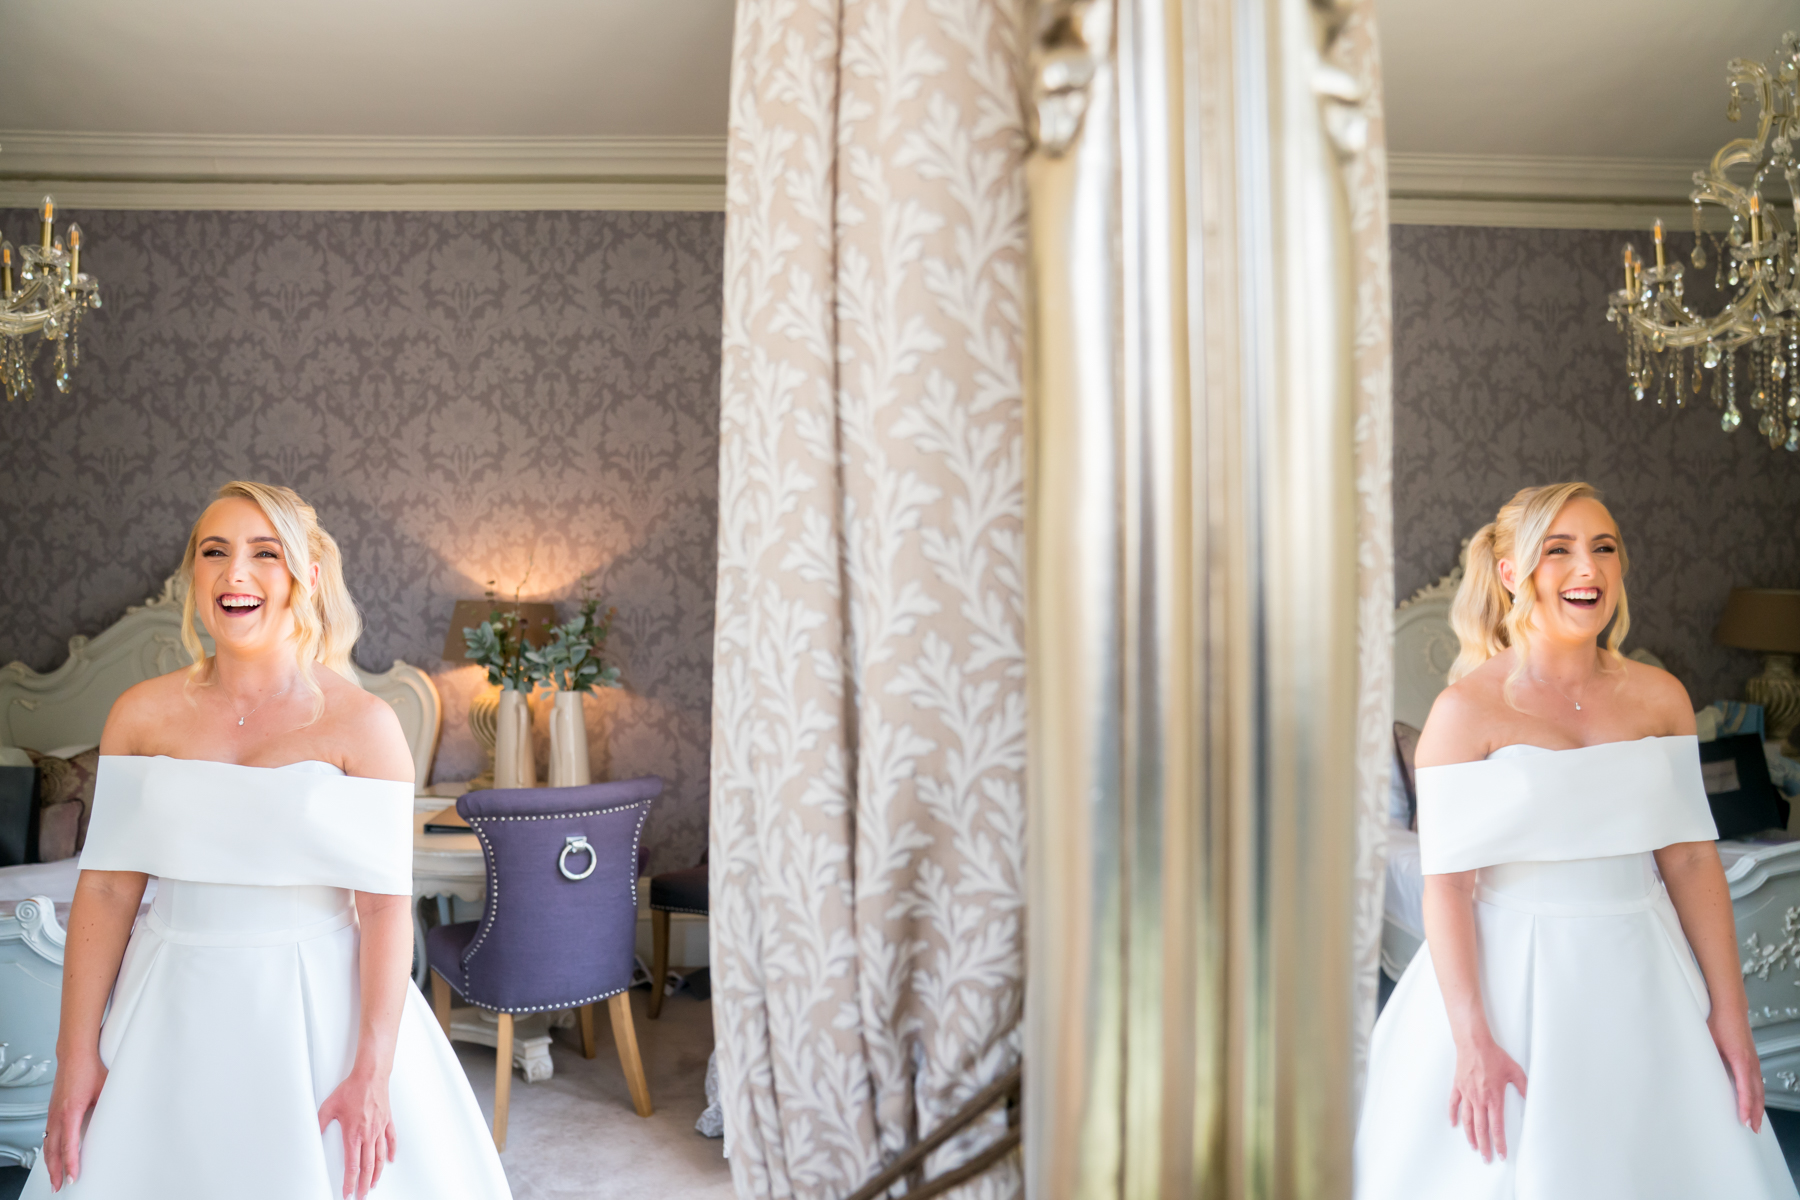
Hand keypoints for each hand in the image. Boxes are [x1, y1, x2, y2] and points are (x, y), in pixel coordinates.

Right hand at [42, 1049, 106, 1191]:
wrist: (74, 1054)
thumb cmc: (90, 1069)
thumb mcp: (104, 1090)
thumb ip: (109, 1107)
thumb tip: (120, 1118)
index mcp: (70, 1112)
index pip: (69, 1145)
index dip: (71, 1163)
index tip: (73, 1177)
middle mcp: (57, 1115)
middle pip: (52, 1150)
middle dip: (55, 1170)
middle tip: (59, 1185)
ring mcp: (52, 1113)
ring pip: (47, 1144)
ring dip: (50, 1162)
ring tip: (54, 1176)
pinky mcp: (52, 1110)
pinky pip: (47, 1134)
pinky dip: (48, 1149)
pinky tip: (51, 1154)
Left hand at [318, 1068, 397, 1198]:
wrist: (370, 1075)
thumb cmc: (352, 1089)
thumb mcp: (329, 1107)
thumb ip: (319, 1123)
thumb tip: (312, 1135)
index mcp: (353, 1134)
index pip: (352, 1165)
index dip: (350, 1182)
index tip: (347, 1192)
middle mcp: (368, 1134)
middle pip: (368, 1166)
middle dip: (364, 1184)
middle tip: (361, 1195)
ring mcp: (380, 1128)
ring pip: (380, 1157)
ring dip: (377, 1173)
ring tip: (373, 1183)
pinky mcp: (387, 1121)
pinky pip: (391, 1140)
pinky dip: (390, 1152)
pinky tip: (389, 1160)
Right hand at [1448, 1034, 1526, 1162]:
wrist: (1474, 1043)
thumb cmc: (1494, 1055)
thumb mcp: (1515, 1071)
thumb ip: (1524, 1087)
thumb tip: (1531, 1098)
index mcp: (1494, 1098)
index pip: (1497, 1127)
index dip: (1499, 1143)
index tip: (1502, 1154)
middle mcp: (1479, 1099)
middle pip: (1481, 1129)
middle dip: (1485, 1146)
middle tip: (1486, 1158)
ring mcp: (1467, 1094)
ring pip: (1467, 1120)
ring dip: (1470, 1136)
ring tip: (1474, 1146)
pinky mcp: (1458, 1087)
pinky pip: (1454, 1104)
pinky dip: (1453, 1115)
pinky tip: (1454, 1124)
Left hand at [1709, 1008, 1764, 1132]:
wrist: (1730, 1007)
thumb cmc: (1718, 1022)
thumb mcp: (1708, 1041)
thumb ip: (1706, 1058)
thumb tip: (1697, 1073)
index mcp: (1741, 1060)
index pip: (1746, 1089)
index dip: (1746, 1107)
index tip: (1744, 1120)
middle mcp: (1751, 1063)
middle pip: (1757, 1094)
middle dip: (1756, 1113)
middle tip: (1753, 1129)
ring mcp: (1754, 1061)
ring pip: (1759, 1089)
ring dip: (1759, 1106)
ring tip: (1755, 1121)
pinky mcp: (1752, 1059)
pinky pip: (1757, 1081)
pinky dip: (1757, 1094)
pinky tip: (1754, 1101)